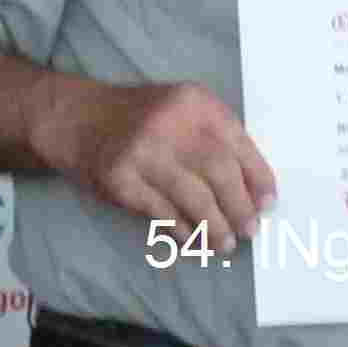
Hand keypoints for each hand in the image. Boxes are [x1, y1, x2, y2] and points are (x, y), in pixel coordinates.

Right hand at [34, 78, 276, 255]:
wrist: (78, 119)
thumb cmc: (142, 117)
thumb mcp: (182, 108)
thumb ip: (215, 137)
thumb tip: (252, 186)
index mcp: (195, 103)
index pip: (237, 143)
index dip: (257, 176)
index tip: (269, 202)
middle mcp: (171, 124)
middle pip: (219, 171)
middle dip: (240, 206)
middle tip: (250, 230)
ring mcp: (143, 153)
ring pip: (193, 197)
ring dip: (214, 226)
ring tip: (226, 244)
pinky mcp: (120, 180)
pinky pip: (162, 212)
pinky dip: (182, 230)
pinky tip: (193, 240)